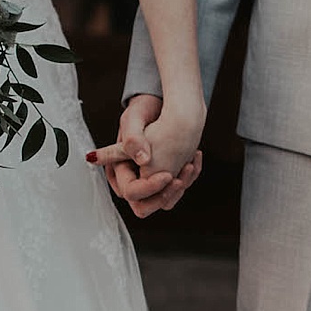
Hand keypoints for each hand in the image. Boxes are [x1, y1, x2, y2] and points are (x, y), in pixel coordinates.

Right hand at [89, 93, 205, 217]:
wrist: (160, 104)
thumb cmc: (144, 109)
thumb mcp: (134, 118)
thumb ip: (132, 138)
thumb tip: (141, 159)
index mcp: (117, 168)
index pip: (130, 192)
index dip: (148, 187)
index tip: (167, 174)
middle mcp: (131, 178)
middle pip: (143, 206)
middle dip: (165, 195)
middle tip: (179, 180)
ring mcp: (148, 180)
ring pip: (163, 202)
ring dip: (179, 188)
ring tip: (189, 165)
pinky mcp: (163, 178)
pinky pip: (175, 191)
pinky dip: (187, 179)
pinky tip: (193, 159)